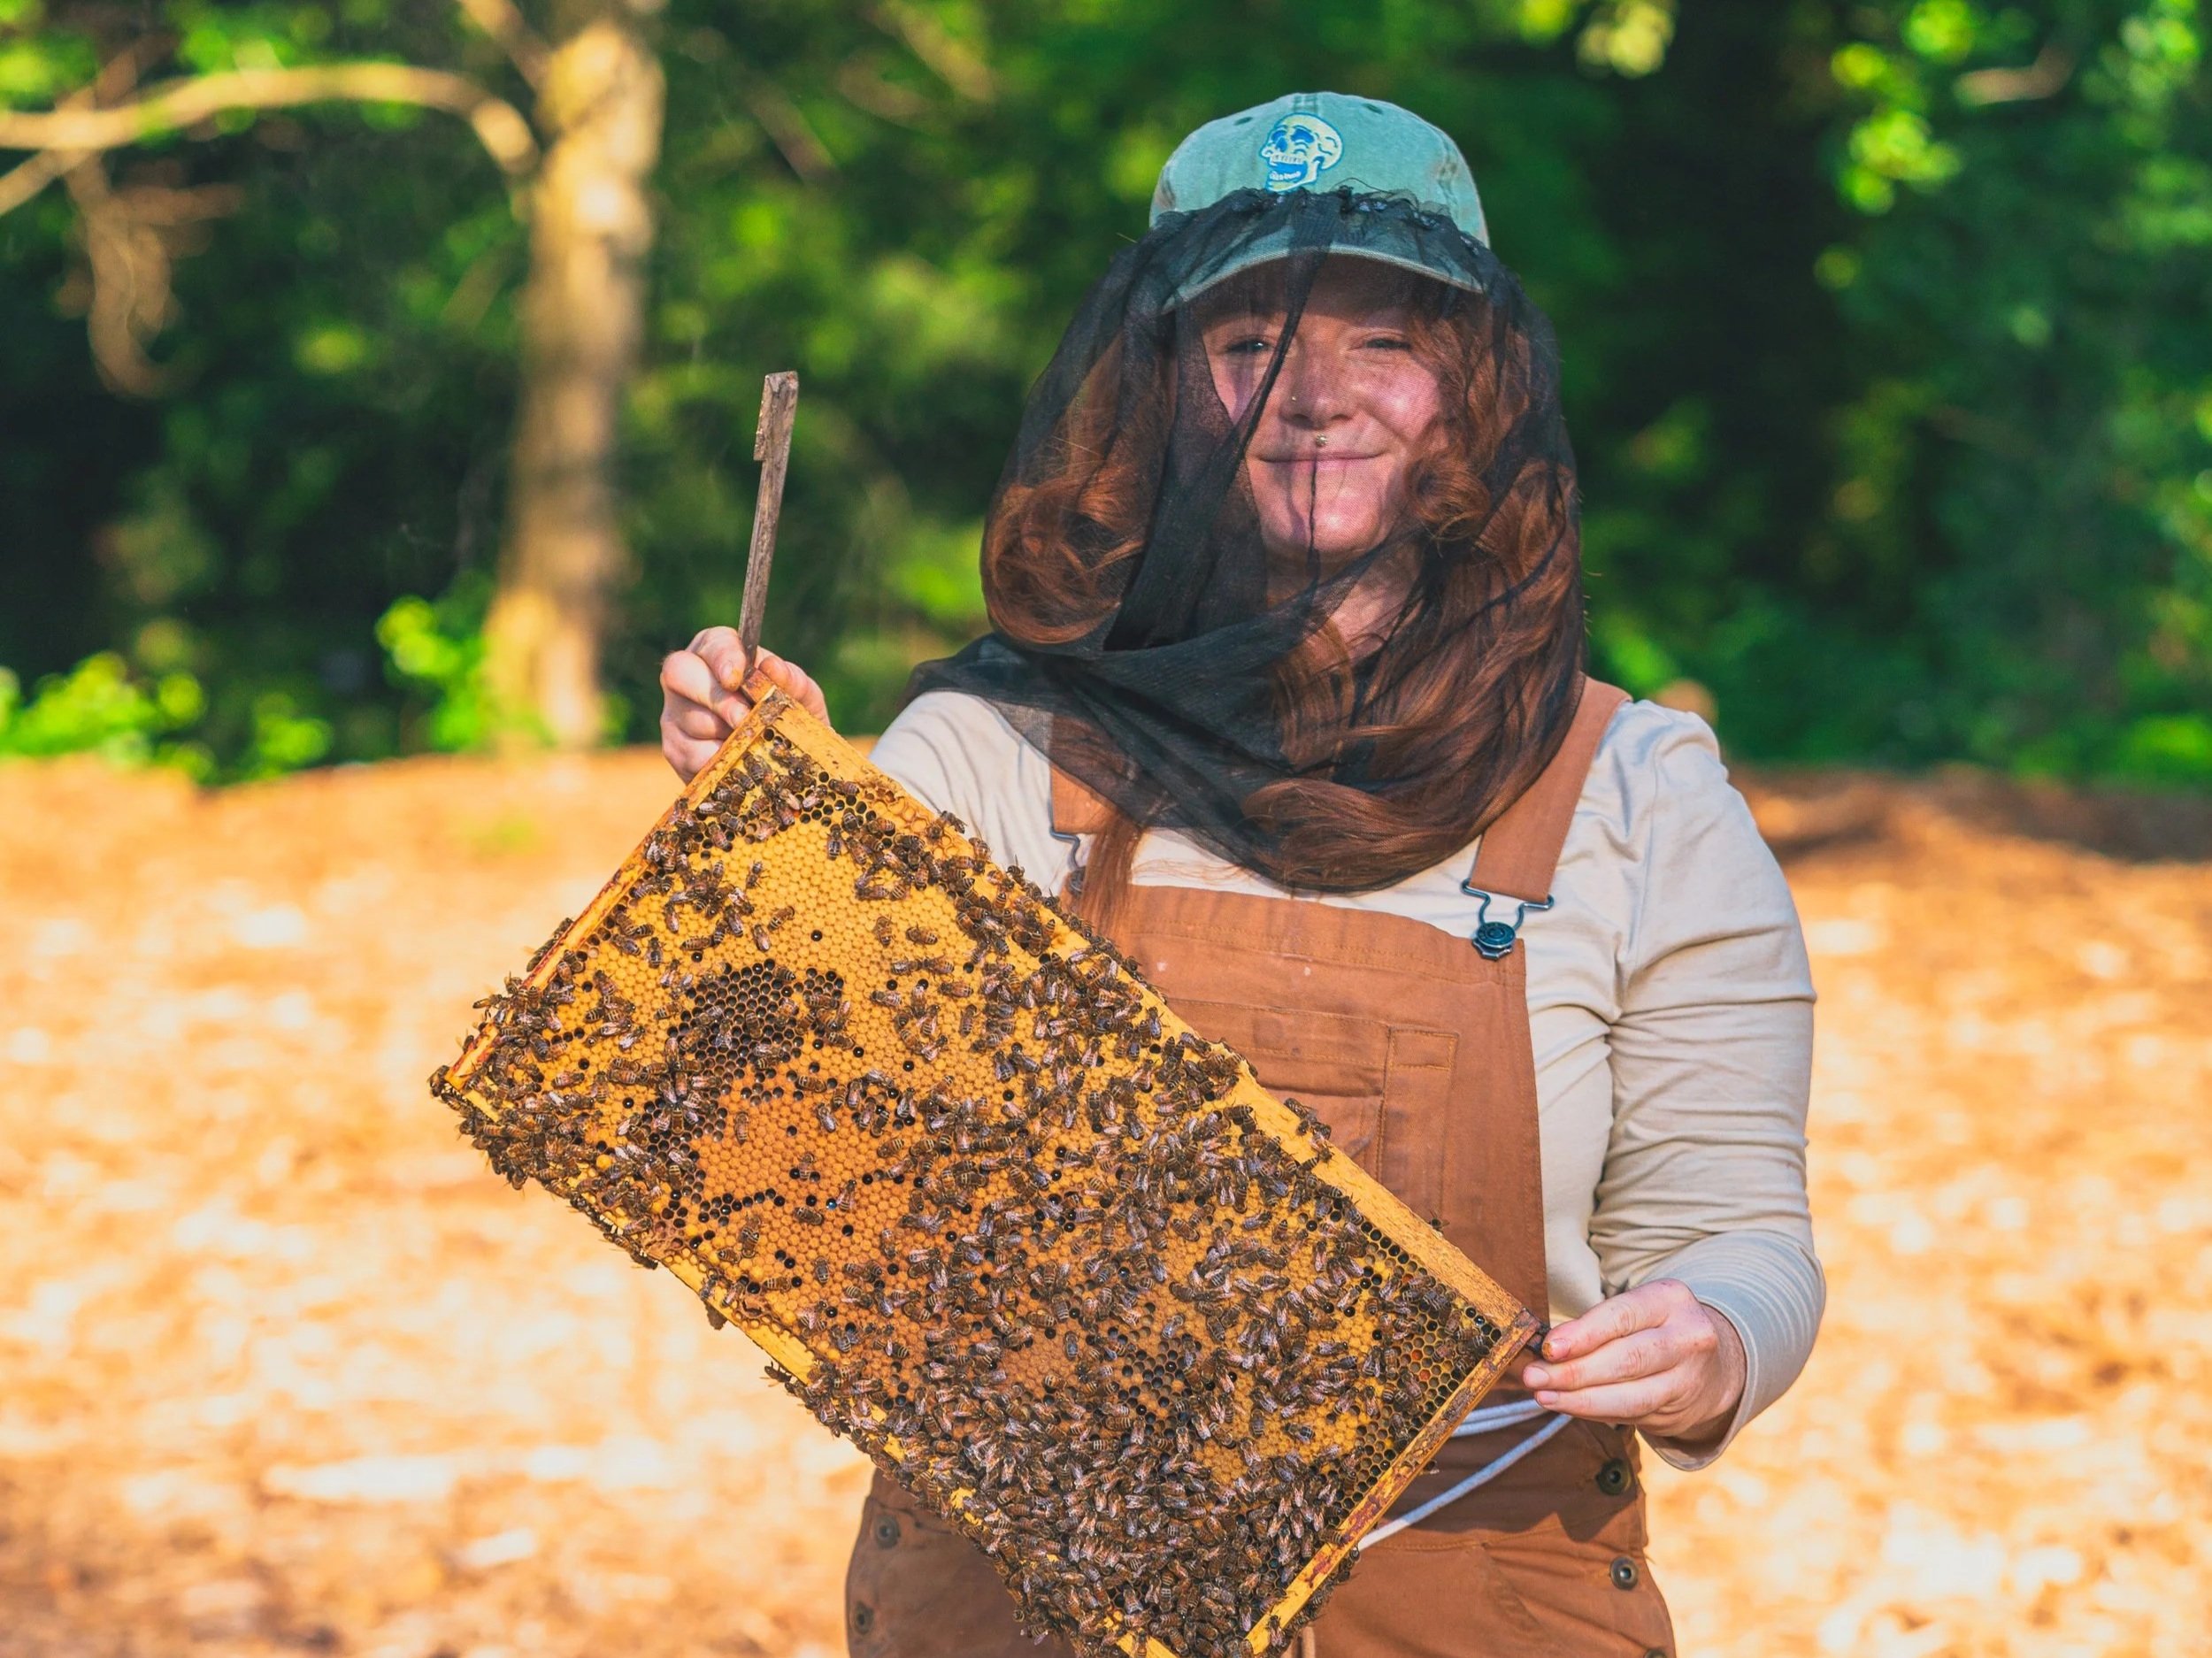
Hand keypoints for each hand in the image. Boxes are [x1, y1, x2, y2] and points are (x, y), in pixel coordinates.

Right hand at [659, 627, 828, 783]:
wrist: (786, 765)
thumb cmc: (790, 720)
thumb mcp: (803, 701)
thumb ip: (793, 682)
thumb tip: (772, 667)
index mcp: (719, 654)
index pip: (712, 643)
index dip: (722, 657)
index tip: (736, 679)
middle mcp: (689, 678)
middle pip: (679, 672)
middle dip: (715, 697)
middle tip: (743, 718)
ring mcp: (676, 713)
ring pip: (688, 716)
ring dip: (724, 733)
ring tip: (752, 743)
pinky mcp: (675, 748)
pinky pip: (690, 753)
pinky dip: (718, 759)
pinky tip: (737, 763)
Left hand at [1514, 1279, 1745, 1445]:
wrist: (1713, 1362)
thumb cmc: (1654, 1327)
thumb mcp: (1635, 1309)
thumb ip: (1595, 1324)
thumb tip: (1547, 1349)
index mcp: (1671, 1300)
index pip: (1623, 1317)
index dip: (1584, 1335)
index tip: (1549, 1348)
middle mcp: (1688, 1338)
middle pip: (1627, 1360)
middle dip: (1575, 1372)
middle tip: (1534, 1377)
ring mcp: (1688, 1379)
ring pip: (1632, 1397)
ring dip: (1580, 1400)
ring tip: (1545, 1396)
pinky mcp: (1680, 1411)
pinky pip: (1631, 1415)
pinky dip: (1594, 1412)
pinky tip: (1568, 1406)